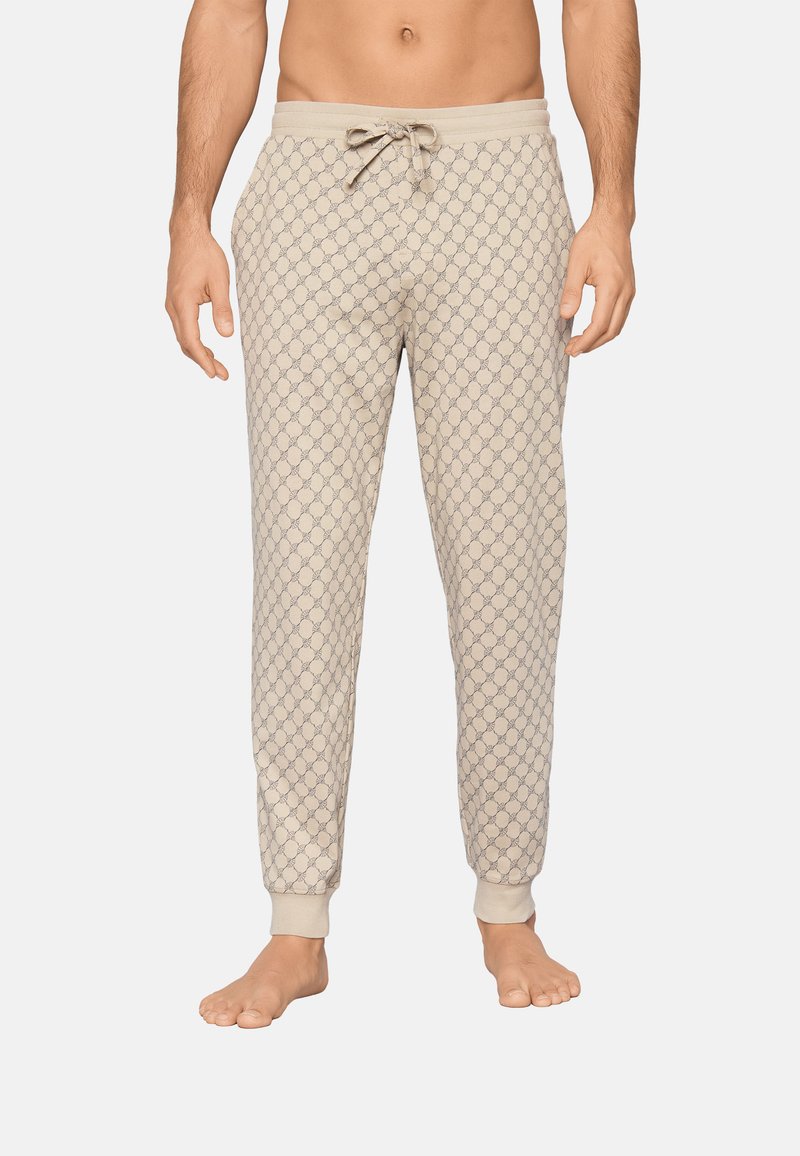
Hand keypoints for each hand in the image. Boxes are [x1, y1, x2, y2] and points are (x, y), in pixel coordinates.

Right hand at [166, 223, 233, 378]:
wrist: (188, 234)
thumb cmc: (205, 254)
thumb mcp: (220, 281)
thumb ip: (223, 309)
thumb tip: (227, 336)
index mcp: (182, 303)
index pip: (191, 340)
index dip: (203, 360)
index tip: (215, 374)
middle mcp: (173, 306)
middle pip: (185, 343)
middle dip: (203, 361)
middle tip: (222, 375)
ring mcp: (172, 304)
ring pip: (183, 337)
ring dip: (199, 353)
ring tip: (217, 366)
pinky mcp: (175, 301)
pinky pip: (183, 328)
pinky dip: (194, 342)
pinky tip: (207, 349)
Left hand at [560, 213, 635, 355]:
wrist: (613, 222)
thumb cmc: (594, 238)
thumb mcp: (576, 263)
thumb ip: (571, 291)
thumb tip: (565, 316)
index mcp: (612, 287)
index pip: (600, 324)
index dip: (585, 341)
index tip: (571, 350)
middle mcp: (625, 292)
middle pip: (611, 331)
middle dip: (592, 345)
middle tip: (572, 351)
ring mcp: (629, 291)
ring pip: (617, 326)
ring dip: (599, 338)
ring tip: (580, 344)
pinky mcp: (628, 290)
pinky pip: (620, 316)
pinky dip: (606, 328)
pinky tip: (592, 330)